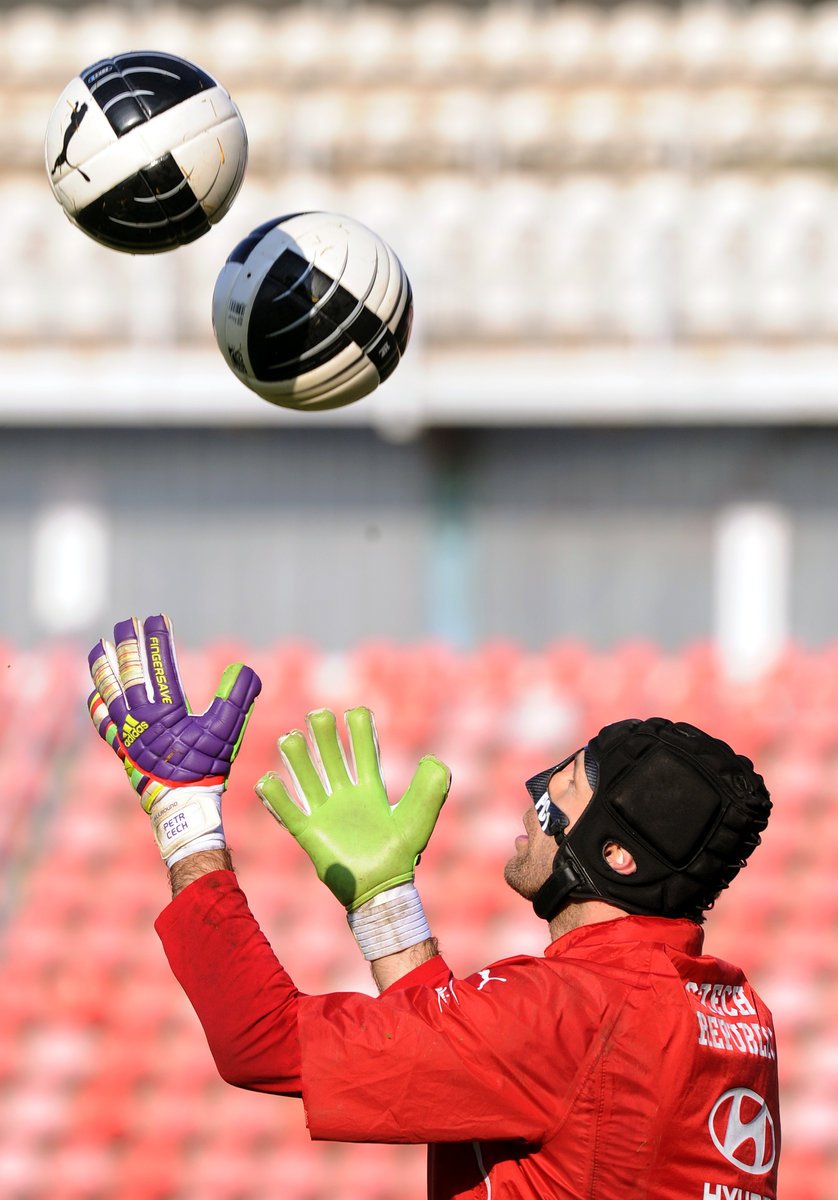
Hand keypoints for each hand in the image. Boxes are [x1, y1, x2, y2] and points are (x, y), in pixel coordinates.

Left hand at [87, 614, 260, 866]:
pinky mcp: (122, 748)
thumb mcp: (228, 731)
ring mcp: (126, 733)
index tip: (156, 619)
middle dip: (127, 645)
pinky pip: (103, 722)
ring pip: (109, 693)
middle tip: (125, 623)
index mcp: (165, 710)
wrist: (183, 806)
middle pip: (128, 673)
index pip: (159, 665)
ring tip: (99, 647)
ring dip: (104, 668)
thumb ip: (237, 697)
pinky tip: (94, 694)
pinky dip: (98, 704)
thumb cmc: (206, 767)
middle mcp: (139, 718)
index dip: (157, 640)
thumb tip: (245, 669)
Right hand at [256, 707, 450, 909]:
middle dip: (323, 736)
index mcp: (370, 790)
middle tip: (318, 715)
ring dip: (297, 758)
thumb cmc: (401, 855)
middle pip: (329, 758)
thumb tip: (433, 760)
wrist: (382, 891)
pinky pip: (288, 812)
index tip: (356, 713)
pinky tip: (267, 780)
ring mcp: (325, 813)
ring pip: (306, 778)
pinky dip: (276, 797)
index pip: (362, 752)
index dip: (359, 731)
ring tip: (289, 737)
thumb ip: (431, 789)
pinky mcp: (310, 834)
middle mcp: (345, 796)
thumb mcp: (419, 818)